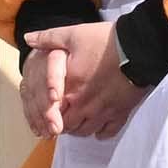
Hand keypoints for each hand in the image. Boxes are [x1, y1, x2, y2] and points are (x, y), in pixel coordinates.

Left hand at [23, 19, 144, 140]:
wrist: (138, 48)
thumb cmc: (104, 41)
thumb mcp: (73, 35)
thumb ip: (48, 38)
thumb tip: (28, 38)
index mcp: (69, 89)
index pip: (51, 111)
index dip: (47, 113)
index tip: (48, 110)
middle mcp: (84, 106)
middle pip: (67, 126)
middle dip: (62, 123)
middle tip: (61, 117)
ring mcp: (103, 112)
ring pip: (85, 131)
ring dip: (79, 129)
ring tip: (78, 120)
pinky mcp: (120, 114)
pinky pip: (108, 132)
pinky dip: (101, 132)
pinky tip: (98, 127)